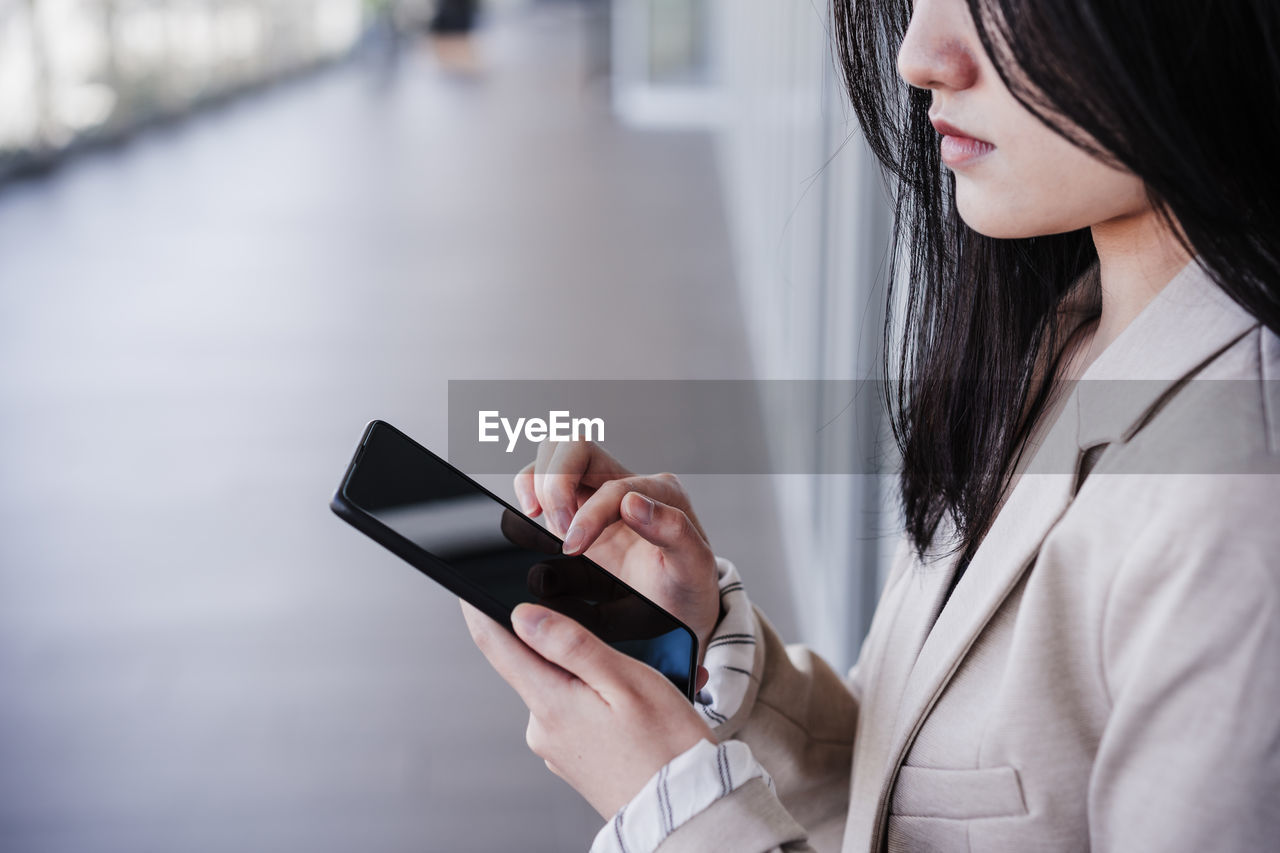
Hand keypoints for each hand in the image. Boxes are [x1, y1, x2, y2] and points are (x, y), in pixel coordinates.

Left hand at [462, 600, 715, 818]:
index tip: (469, 586)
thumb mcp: (625, 679)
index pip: (496, 645)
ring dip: (599, 678)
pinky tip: (639, 713)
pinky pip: (581, 715)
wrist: (690, 812)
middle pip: (538, 663)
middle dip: (573, 647)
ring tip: (650, 688)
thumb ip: (571, 644)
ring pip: (566, 689)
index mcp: (550, 703)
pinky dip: (605, 704)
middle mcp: (543, 729)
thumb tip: (522, 615)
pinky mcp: (576, 761)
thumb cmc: (667, 746)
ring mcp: (558, 749)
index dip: (480, 609)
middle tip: (625, 648)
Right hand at [513, 440, 720, 661]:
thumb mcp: (694, 569)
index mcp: (660, 492)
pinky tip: (534, 518)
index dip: (588, 514)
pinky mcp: (576, 514)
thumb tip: (632, 502)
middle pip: (575, 446)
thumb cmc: (687, 590)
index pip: (612, 486)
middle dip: (555, 481)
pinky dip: (528, 490)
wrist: (679, 612)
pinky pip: (541, 483)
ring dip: (538, 482)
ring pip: (554, 455)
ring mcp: (597, 496)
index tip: (574, 549)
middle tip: (558, 527)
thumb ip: (675, 532)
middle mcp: (626, 485)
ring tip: (541, 520)